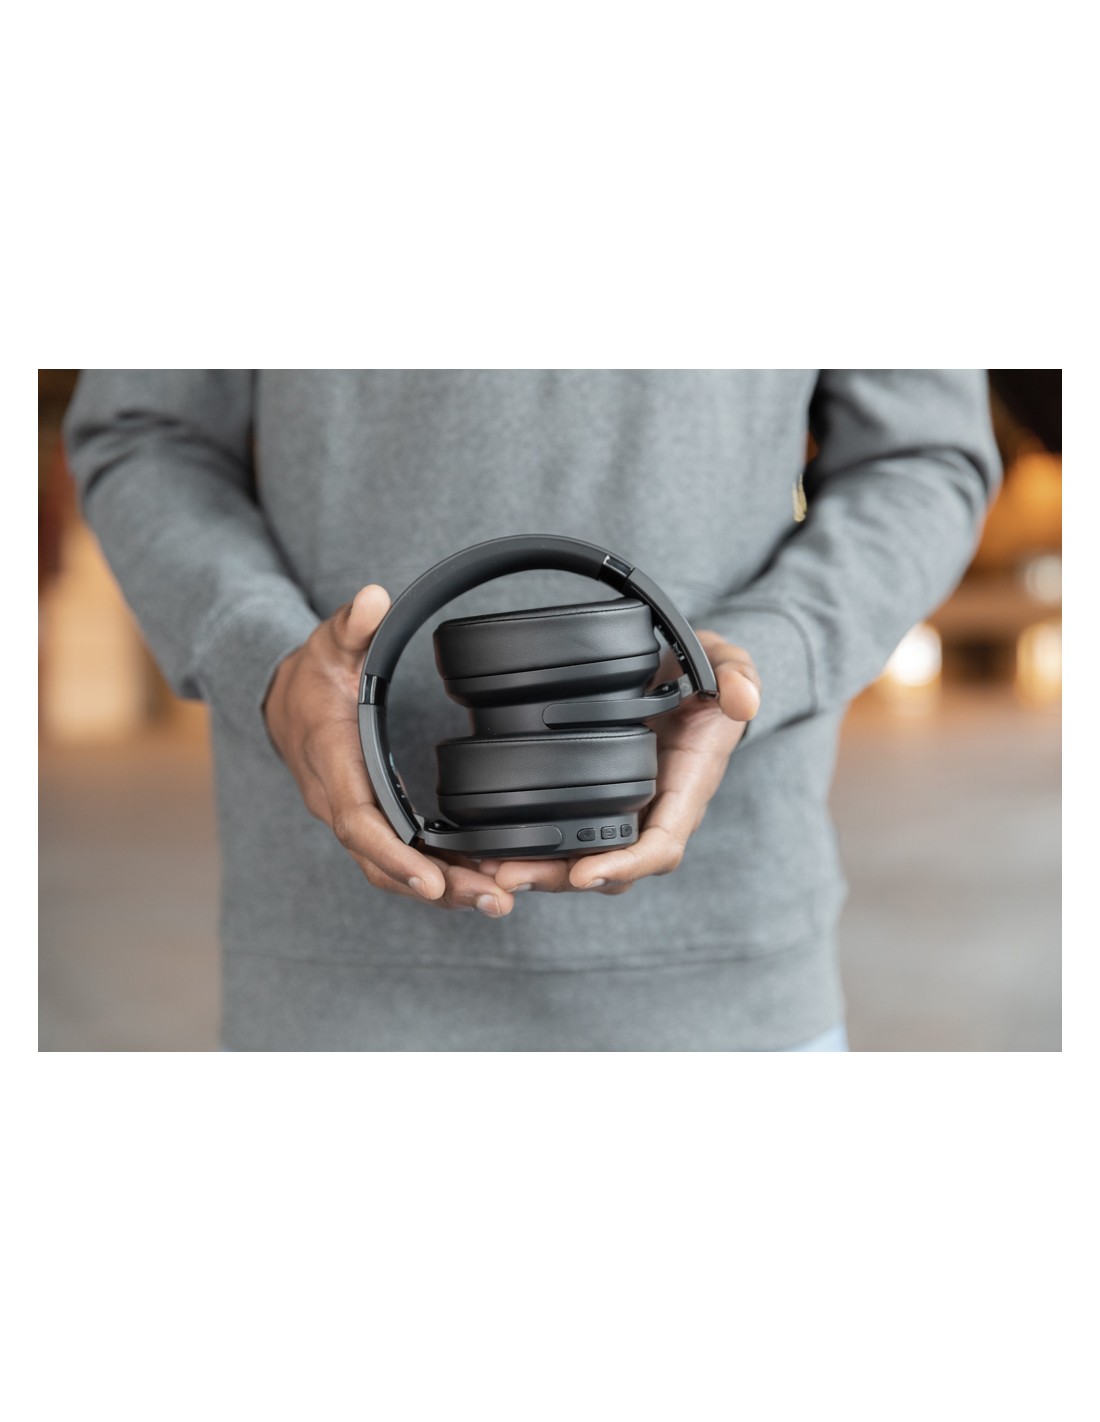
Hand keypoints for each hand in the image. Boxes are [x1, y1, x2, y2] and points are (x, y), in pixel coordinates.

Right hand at [264, 585, 516, 917]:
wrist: (282, 699)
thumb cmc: (312, 673)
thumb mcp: (329, 640)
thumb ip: (352, 623)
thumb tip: (372, 599)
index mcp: (330, 762)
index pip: (358, 821)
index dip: (394, 855)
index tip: (432, 879)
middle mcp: (338, 801)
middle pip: (382, 862)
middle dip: (435, 886)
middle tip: (492, 900)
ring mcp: (354, 816)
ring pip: (392, 869)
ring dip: (444, 889)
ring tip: (497, 900)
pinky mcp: (371, 820)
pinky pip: (400, 859)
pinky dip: (438, 875)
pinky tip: (480, 882)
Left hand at [483, 629, 760, 896]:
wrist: (686, 673)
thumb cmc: (707, 673)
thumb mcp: (729, 662)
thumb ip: (738, 676)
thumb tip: (744, 702)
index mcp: (687, 788)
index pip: (661, 846)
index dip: (625, 863)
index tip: (584, 872)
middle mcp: (656, 812)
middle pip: (613, 868)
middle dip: (562, 879)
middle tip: (510, 876)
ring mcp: (625, 810)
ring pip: (585, 860)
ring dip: (540, 872)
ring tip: (491, 868)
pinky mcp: (597, 800)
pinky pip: (569, 836)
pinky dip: (534, 846)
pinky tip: (491, 846)